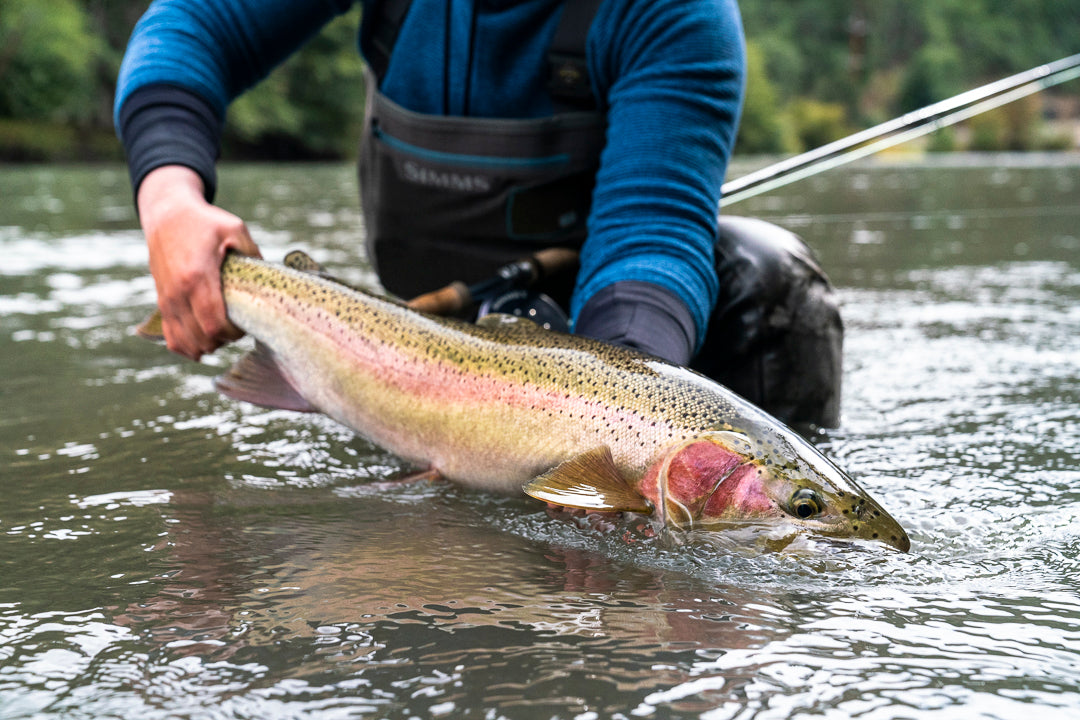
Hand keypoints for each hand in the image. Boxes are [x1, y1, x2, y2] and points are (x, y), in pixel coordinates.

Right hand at [137, 165, 260, 360]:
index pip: (215, 324)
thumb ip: (253, 253)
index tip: (246, 323)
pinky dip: (187, 346)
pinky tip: (203, 343)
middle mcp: (177, 292)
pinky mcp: (161, 302)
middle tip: (237, 328)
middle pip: (202, 338)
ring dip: (207, 346)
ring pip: (185, 342)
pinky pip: (170, 338)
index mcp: (197, 277)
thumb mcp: (234, 229)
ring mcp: (166, 299)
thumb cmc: (204, 222)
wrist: (166, 214)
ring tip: (222, 334)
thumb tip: (269, 278)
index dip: (233, 333)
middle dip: (224, 340)